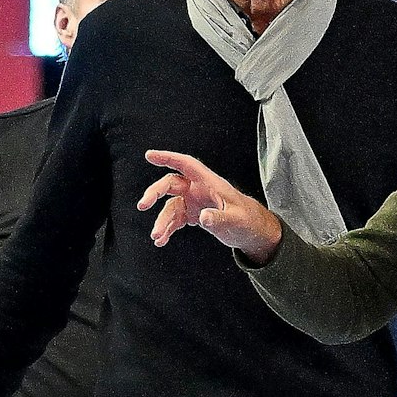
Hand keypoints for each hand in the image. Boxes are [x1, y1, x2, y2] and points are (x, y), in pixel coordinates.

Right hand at [138, 150, 283, 258]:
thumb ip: (220, 218)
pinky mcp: (193, 215)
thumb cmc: (248, 220)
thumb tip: (203, 217)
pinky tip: (162, 240)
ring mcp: (194, 202)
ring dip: (162, 221)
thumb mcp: (236, 220)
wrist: (253, 232)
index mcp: (209, 183)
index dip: (168, 158)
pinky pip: (175, 219)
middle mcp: (198, 190)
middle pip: (171, 184)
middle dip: (155, 193)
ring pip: (170, 207)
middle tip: (142, 205)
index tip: (150, 155)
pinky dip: (168, 229)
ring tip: (157, 237)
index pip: (186, 165)